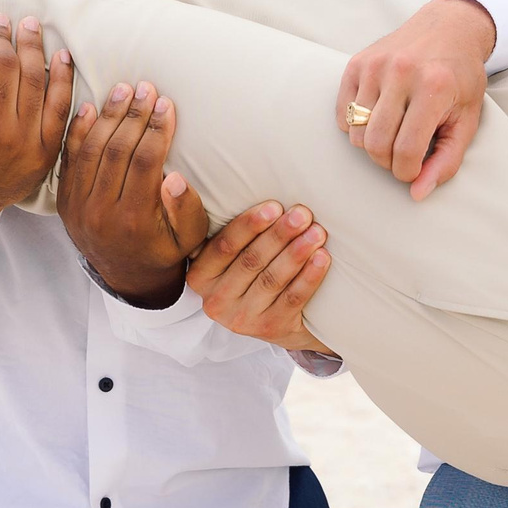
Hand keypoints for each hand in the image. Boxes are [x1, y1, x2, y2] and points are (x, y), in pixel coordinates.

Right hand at [0, 15, 76, 250]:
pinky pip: (60, 106)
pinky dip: (64, 77)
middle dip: (3, 38)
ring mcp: (24, 140)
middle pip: (5, 66)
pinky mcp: (46, 150)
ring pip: (34, 80)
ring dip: (34, 47)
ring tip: (31, 27)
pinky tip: (62, 55)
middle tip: (3, 21)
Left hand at [59, 79, 209, 305]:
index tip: (167, 104)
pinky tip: (90, 107)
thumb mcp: (190, 238)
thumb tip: (174, 178)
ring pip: (90, 150)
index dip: (157, 130)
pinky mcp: (64, 199)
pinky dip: (78, 131)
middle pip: (116, 151)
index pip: (145, 163)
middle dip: (134, 115)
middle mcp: (101, 213)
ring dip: (107, 116)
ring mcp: (77, 206)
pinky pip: (68, 159)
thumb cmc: (165, 248)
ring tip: (123, 89)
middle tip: (146, 88)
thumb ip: (185, 209)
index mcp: (134, 220)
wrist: (126, 273)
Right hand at [186, 201, 334, 352]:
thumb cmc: (253, 270)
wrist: (278, 318)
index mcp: (200, 276)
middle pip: (251, 261)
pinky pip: (292, 298)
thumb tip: (185, 178)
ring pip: (272, 279)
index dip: (249, 225)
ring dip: (297, 252)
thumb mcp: (231, 253)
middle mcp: (215, 300)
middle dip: (279, 234)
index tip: (275, 206)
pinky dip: (309, 277)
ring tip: (317, 231)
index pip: (224, 246)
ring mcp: (242, 319)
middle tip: (303, 213)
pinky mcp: (270, 329)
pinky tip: (322, 258)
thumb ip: (221, 224)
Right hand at [338, 0, 496, 199]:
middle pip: (376, 145)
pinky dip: (356, 126)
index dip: (408, 172)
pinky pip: (342, 114)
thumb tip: (418, 193)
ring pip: (357, 132)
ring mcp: (375, 65)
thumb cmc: (461, 78)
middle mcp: (401, 72)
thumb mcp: (467, 119)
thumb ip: (447, 160)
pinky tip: (379, 117)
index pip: (407, 150)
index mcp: (434, 87)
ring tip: (394, 135)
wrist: (448, 28)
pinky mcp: (356, 63)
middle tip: (403, 156)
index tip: (415, 171)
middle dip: (388, 163)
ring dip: (373, 146)